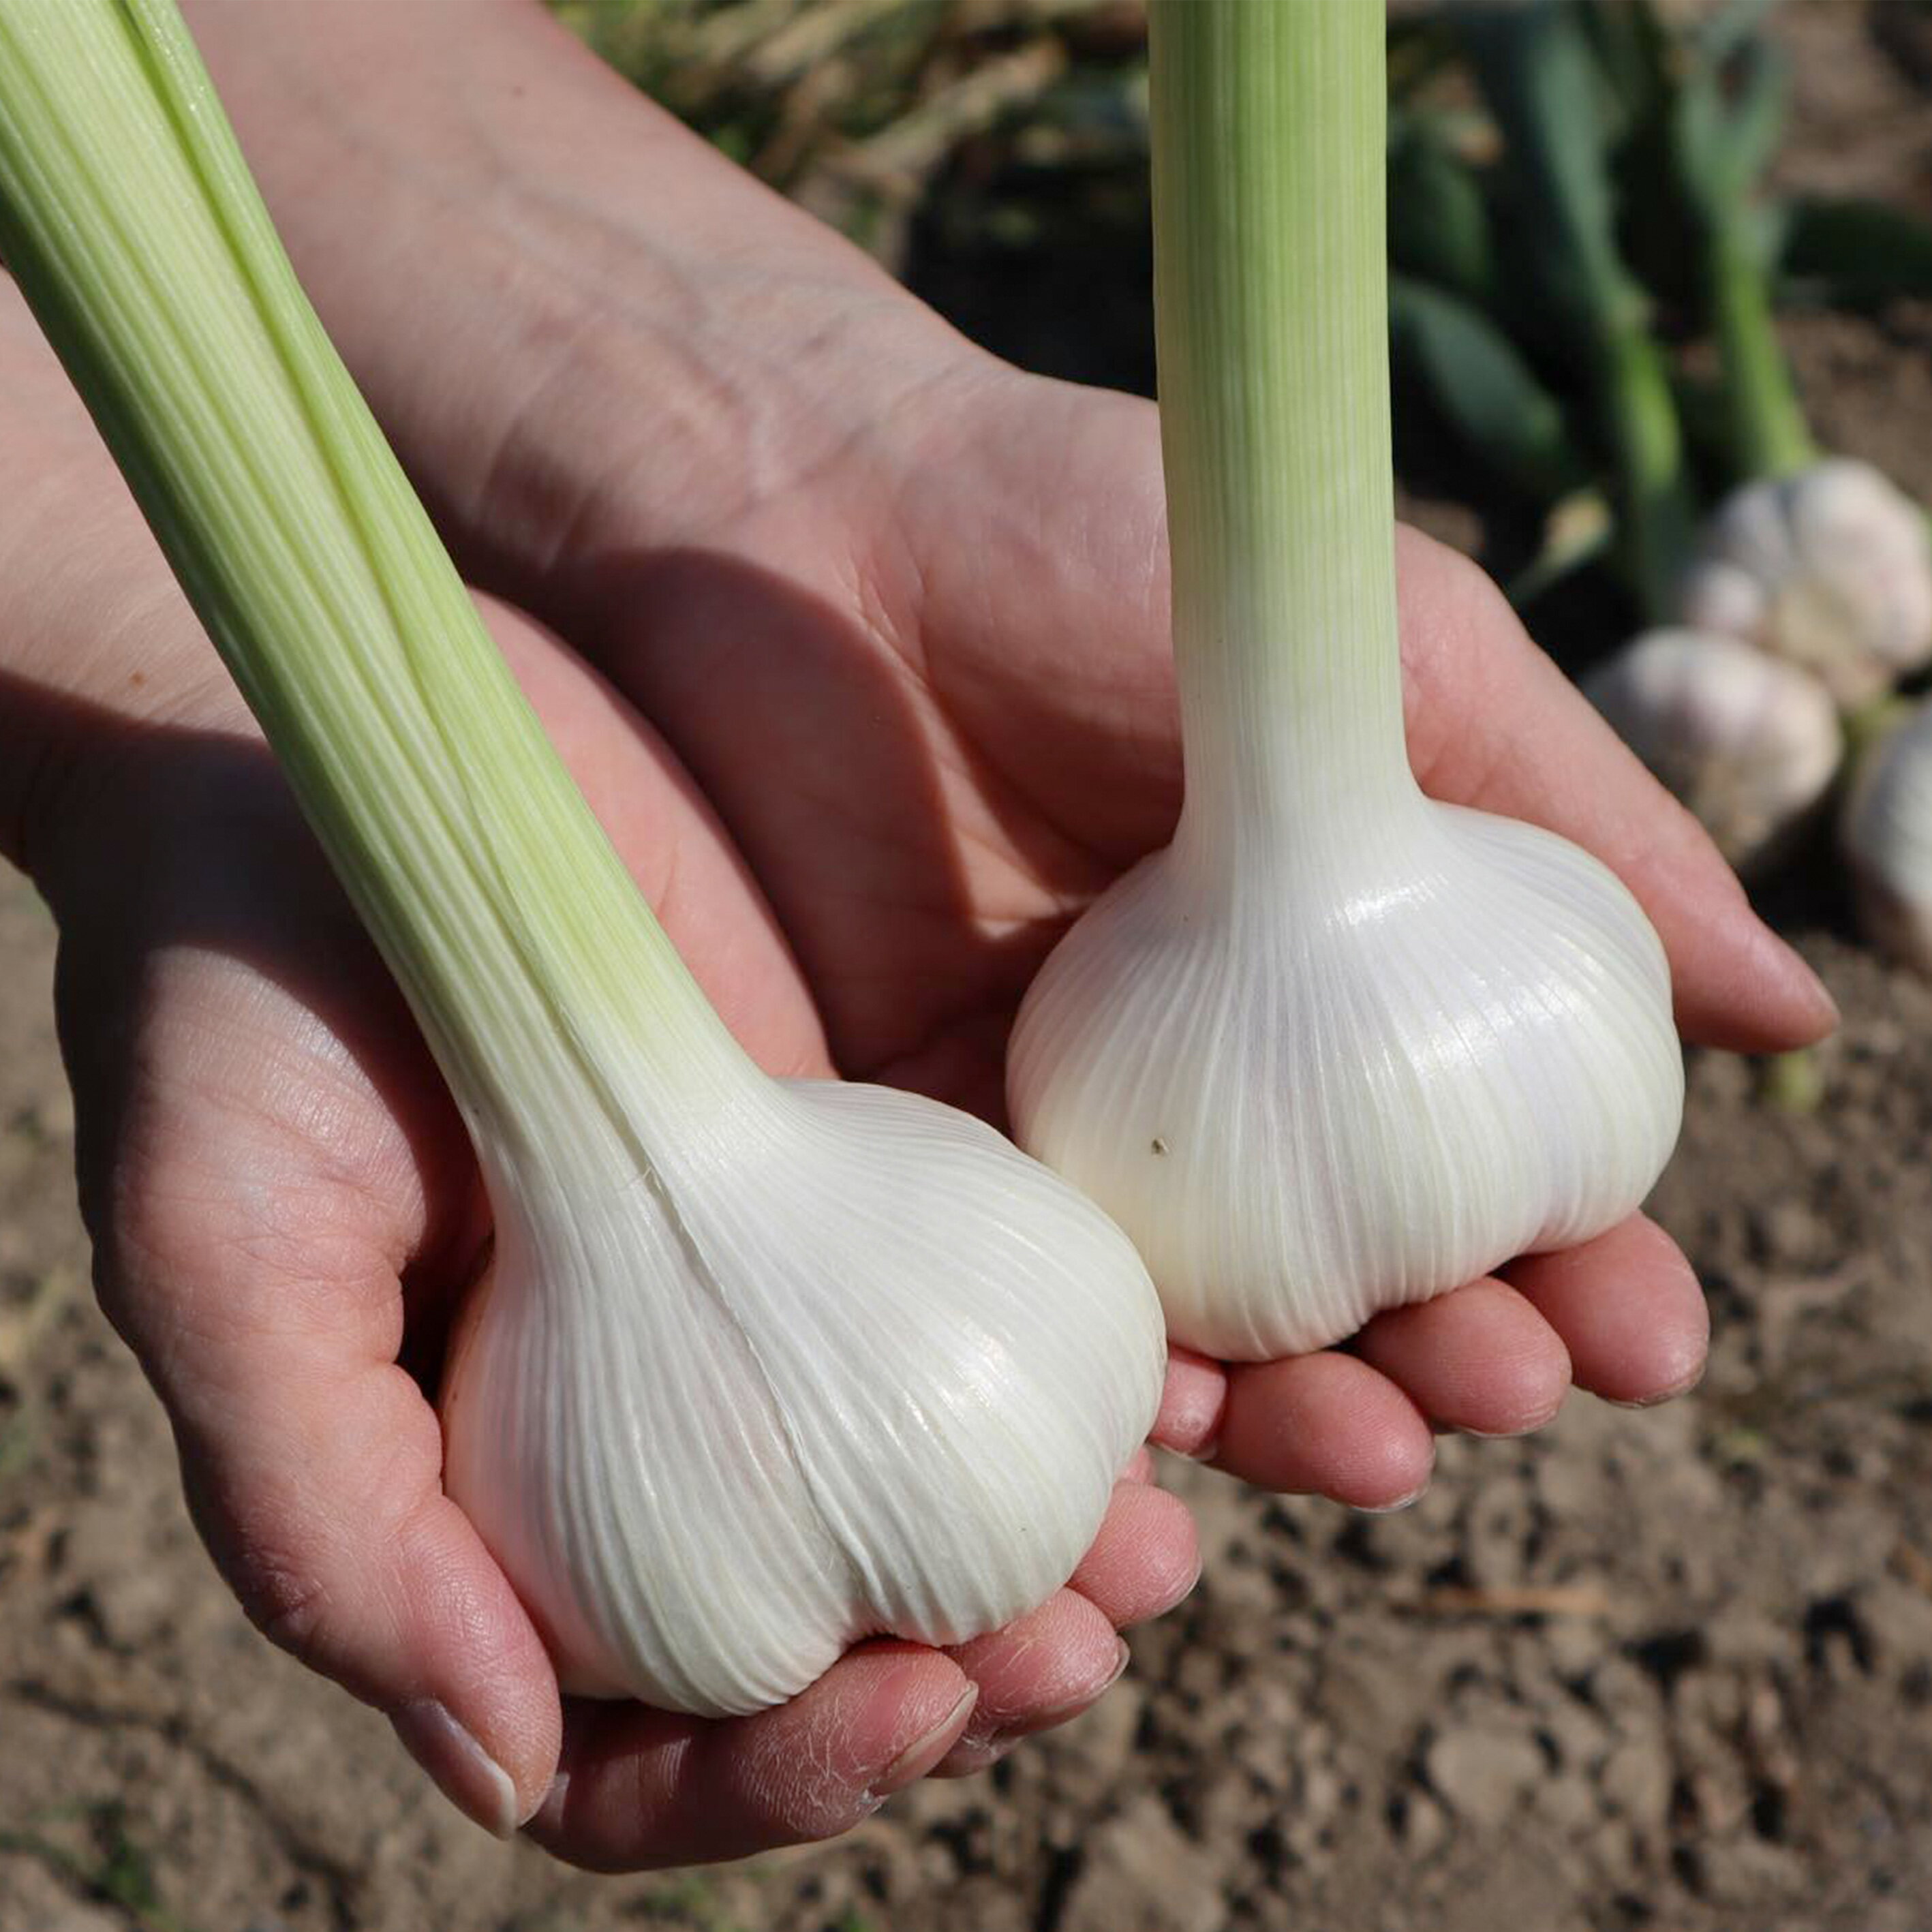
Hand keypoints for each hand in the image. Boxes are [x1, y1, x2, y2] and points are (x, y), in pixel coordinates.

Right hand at [26, 584, 1196, 1869]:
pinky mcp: (901, 1126)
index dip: (784, 1770)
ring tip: (1178, 1519)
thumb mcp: (228, 1245)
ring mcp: (808, 1274)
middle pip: (861, 1622)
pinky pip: (1034, 1274)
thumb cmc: (242, 987)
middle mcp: (687, 1407)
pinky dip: (1123, 1342)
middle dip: (982, 1665)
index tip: (901, 1709)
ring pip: (979, 1471)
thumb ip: (328, 1511)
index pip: (667, 1726)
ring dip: (1094, 1526)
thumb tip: (503, 1768)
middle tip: (1083, 1636)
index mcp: (525, 1486)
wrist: (355, 742)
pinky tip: (1198, 1355)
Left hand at [521, 364, 1831, 1518]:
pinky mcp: (907, 1154)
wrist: (794, 525)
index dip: (1573, 1267)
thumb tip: (1788, 1015)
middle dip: (1441, 1366)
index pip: (1478, 1174)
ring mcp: (1052, 1132)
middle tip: (1493, 1390)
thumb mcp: (1377, 664)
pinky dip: (1087, 1415)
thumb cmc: (1097, 547)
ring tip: (1361, 1448)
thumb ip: (1575, 831)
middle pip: (1347, 1289)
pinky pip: (1013, 1326)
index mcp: (1327, 981)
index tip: (1637, 1339)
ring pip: (1189, 1342)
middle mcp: (1203, 1082)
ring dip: (1286, 1420)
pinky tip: (1153, 1464)